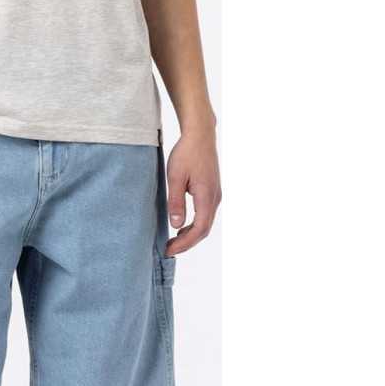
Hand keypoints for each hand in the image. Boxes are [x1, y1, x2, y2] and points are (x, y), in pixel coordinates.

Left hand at [164, 126, 221, 255]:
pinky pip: (205, 214)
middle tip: (169, 249)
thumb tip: (177, 225)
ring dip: (190, 234)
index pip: (199, 229)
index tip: (169, 250)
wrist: (200, 135)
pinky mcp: (212, 191)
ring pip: (205, 223)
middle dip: (187, 243)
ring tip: (173, 240)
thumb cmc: (186, 153)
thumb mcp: (175, 177)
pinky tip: (182, 226)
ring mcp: (215, 195)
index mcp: (207, 197)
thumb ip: (176, 202)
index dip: (184, 243)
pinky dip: (194, 224)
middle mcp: (215, 198)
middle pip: (204, 230)